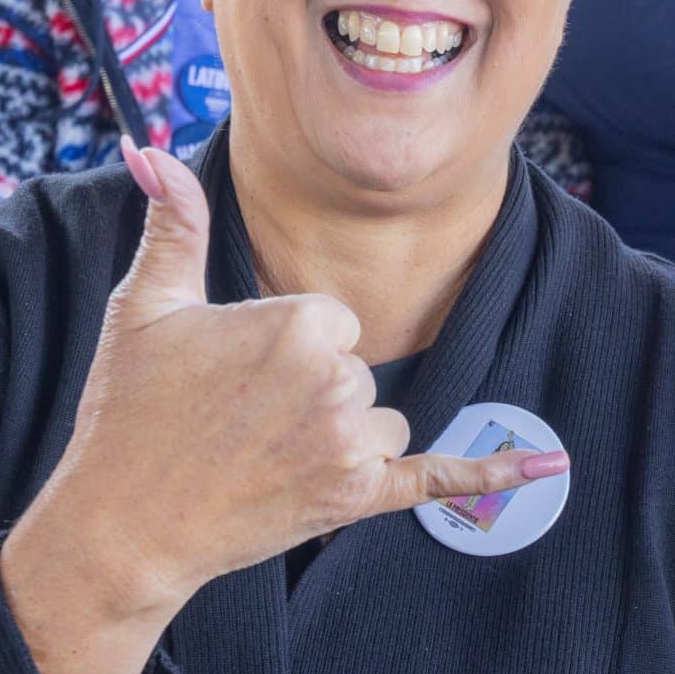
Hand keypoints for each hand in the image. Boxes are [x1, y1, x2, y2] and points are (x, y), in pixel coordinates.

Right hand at [11, 142, 565, 618]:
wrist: (122, 526)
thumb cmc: (129, 414)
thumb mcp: (146, 307)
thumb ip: (173, 223)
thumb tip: (148, 147)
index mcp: (300, 321)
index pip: (335, 320)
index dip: (288, 347)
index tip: (236, 375)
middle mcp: (336, 380)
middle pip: (358, 369)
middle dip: (309, 393)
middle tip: (239, 421)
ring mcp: (351, 444)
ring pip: (382, 420)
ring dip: (340, 436)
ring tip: (266, 456)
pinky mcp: (359, 498)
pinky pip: (441, 477)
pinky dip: (495, 474)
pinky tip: (552, 469)